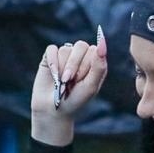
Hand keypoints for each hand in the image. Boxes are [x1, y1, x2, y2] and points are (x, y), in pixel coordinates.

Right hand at [30, 26, 108, 145]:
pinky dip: (52, 62)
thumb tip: (102, 42)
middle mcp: (81, 57)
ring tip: (61, 82)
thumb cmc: (75, 100)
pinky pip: (52, 49)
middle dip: (74, 66)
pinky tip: (53, 75)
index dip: (86, 65)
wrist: (53, 110)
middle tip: (69, 81)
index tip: (81, 80)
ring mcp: (66, 56)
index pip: (94, 50)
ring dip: (62, 68)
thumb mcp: (90, 86)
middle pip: (80, 46)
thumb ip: (99, 66)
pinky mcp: (50, 57)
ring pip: (65, 49)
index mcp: (94, 62)